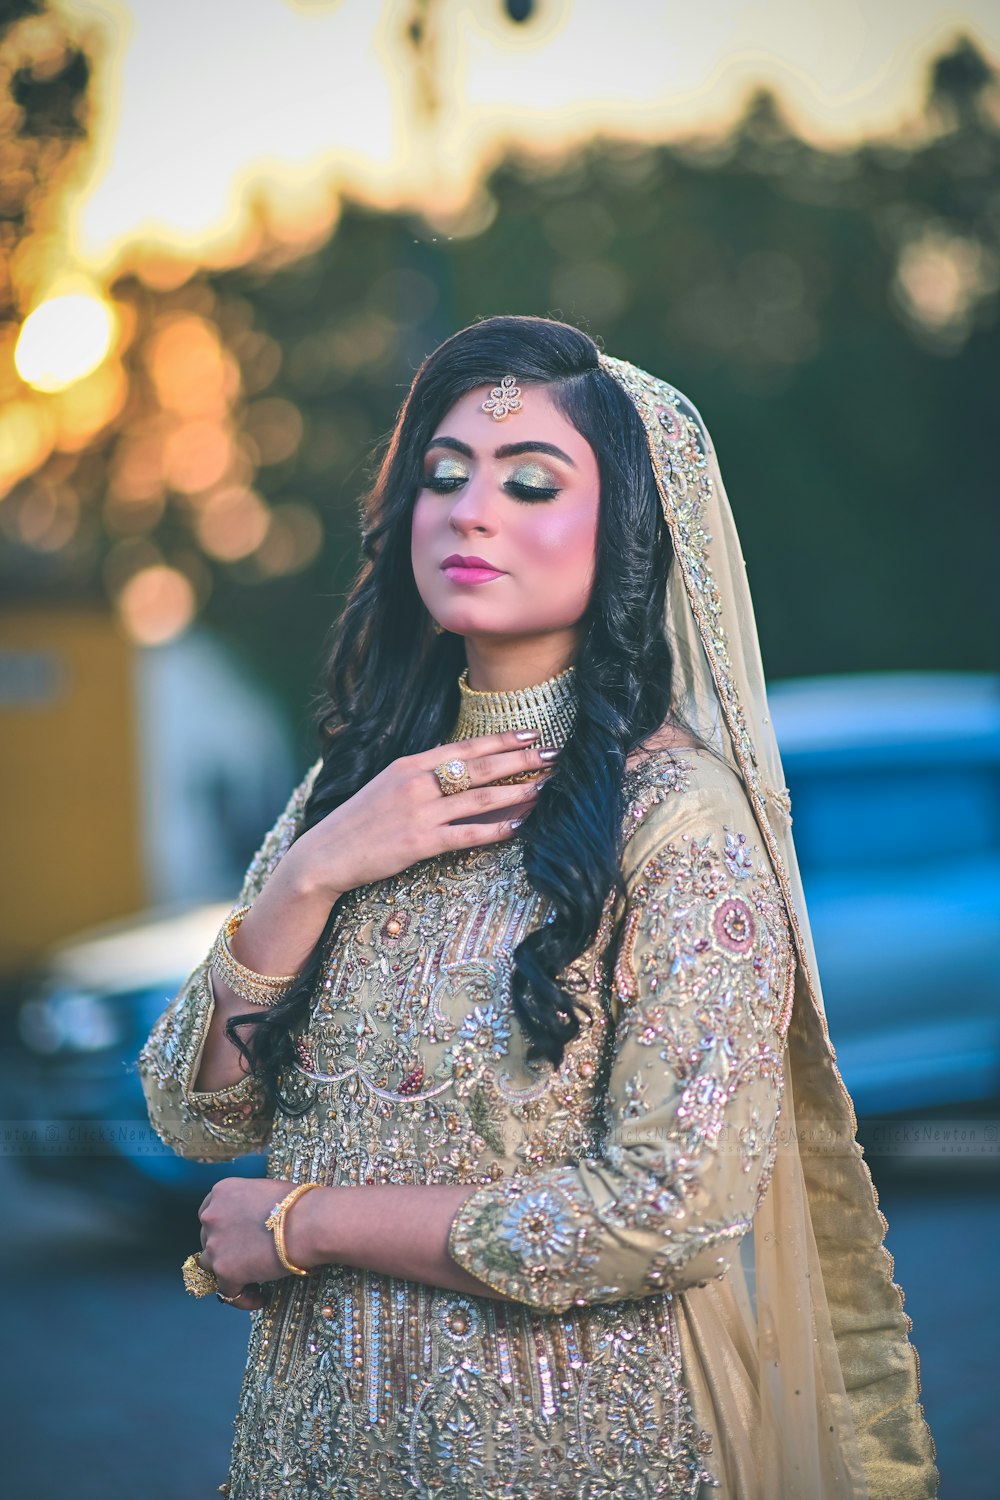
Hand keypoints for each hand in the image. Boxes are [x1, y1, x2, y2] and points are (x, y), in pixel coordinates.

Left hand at [198, 1176, 301, 1310]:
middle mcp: (212, 1216)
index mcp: (222, 1192)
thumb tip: (254, 1218)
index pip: (208, 1212)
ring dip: (227, 1271)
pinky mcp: (225, 1271)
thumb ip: (248, 1203)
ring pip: (211, 1264)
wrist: (307, 1223)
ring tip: (250, 1280)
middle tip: (245, 1256)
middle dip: (224, 1248)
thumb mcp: (264, 1190)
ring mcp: (215, 1245)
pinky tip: (259, 1298)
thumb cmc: (296, 1204)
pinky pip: (228, 1293)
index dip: (221, 1226)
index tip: (233, 1236)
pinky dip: (243, 1298)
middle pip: (208, 1238)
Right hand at [291, 728, 557, 900]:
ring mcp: (418, 813)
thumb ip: (421, 777)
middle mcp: (416, 783)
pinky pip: (466, 834)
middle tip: (555, 755)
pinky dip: (495, 829)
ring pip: (479, 798)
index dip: (501, 741)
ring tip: (547, 788)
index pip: (464, 748)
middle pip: (479, 768)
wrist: (324, 855)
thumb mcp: (387, 787)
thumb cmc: (358, 822)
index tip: (531, 735)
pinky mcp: (418, 843)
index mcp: (409, 765)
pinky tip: (519, 826)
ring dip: (517, 792)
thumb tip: (459, 772)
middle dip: (520, 760)